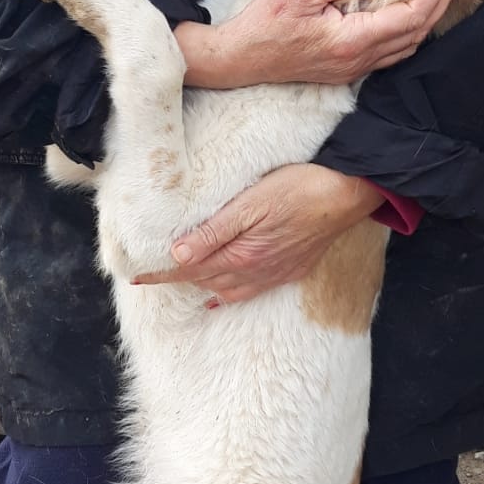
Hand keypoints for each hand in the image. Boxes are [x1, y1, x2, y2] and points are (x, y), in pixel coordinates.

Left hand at [134, 164, 383, 305]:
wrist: (346, 194)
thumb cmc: (298, 189)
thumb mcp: (250, 204)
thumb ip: (213, 233)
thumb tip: (178, 257)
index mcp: (241, 255)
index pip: (190, 270)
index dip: (162, 274)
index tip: (137, 277)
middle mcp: (255, 272)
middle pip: (206, 282)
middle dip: (178, 280)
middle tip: (153, 274)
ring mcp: (275, 273)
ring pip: (228, 291)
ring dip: (203, 287)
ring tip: (184, 281)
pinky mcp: (291, 270)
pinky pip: (251, 291)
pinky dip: (230, 294)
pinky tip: (223, 294)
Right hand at [176, 0, 455, 89]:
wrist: (237, 59)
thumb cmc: (263, 24)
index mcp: (352, 40)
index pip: (412, 17)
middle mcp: (359, 60)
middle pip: (417, 34)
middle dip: (439, 2)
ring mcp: (353, 69)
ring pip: (407, 47)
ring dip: (426, 18)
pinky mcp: (346, 69)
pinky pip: (390, 53)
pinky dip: (407, 30)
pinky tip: (404, 11)